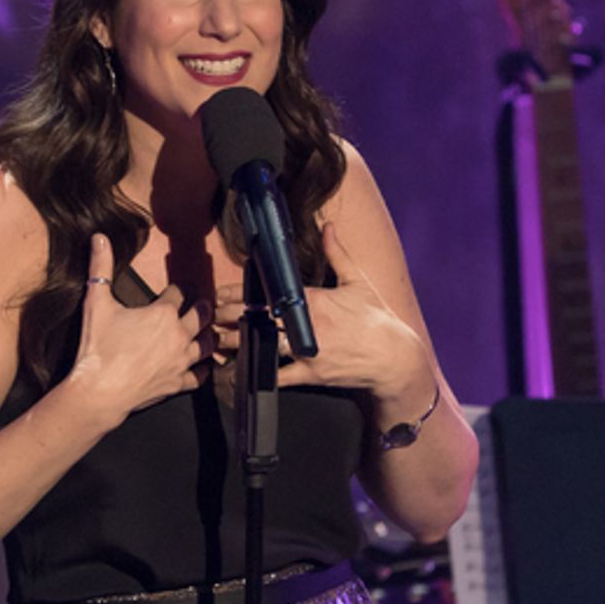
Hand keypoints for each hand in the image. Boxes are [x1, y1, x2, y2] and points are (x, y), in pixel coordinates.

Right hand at [68, 234, 213, 421]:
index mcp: (163, 313)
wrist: (99, 391)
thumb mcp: (96, 302)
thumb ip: (100, 267)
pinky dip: (205, 369)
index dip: (177, 289)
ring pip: (206, 344)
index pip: (178, 294)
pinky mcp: (178, 384)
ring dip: (208, 335)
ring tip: (208, 330)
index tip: (177, 288)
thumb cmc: (98, 348)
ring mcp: (181, 361)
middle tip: (203, 303)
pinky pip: (200, 375)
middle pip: (200, 316)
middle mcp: (178, 336)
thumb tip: (99, 238)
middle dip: (202, 307)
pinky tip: (205, 366)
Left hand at [212, 224, 428, 398]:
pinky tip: (238, 371)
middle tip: (210, 316)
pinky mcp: (310, 375)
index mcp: (314, 300)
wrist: (394, 359)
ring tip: (216, 340)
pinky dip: (257, 373)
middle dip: (230, 317)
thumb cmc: (376, 319)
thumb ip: (338, 254)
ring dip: (237, 343)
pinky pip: (277, 377)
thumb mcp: (358, 282)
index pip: (268, 294)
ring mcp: (306, 351)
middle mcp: (306, 325)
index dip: (239, 294)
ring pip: (262, 346)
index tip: (220, 293)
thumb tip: (328, 226)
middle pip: (258, 319)